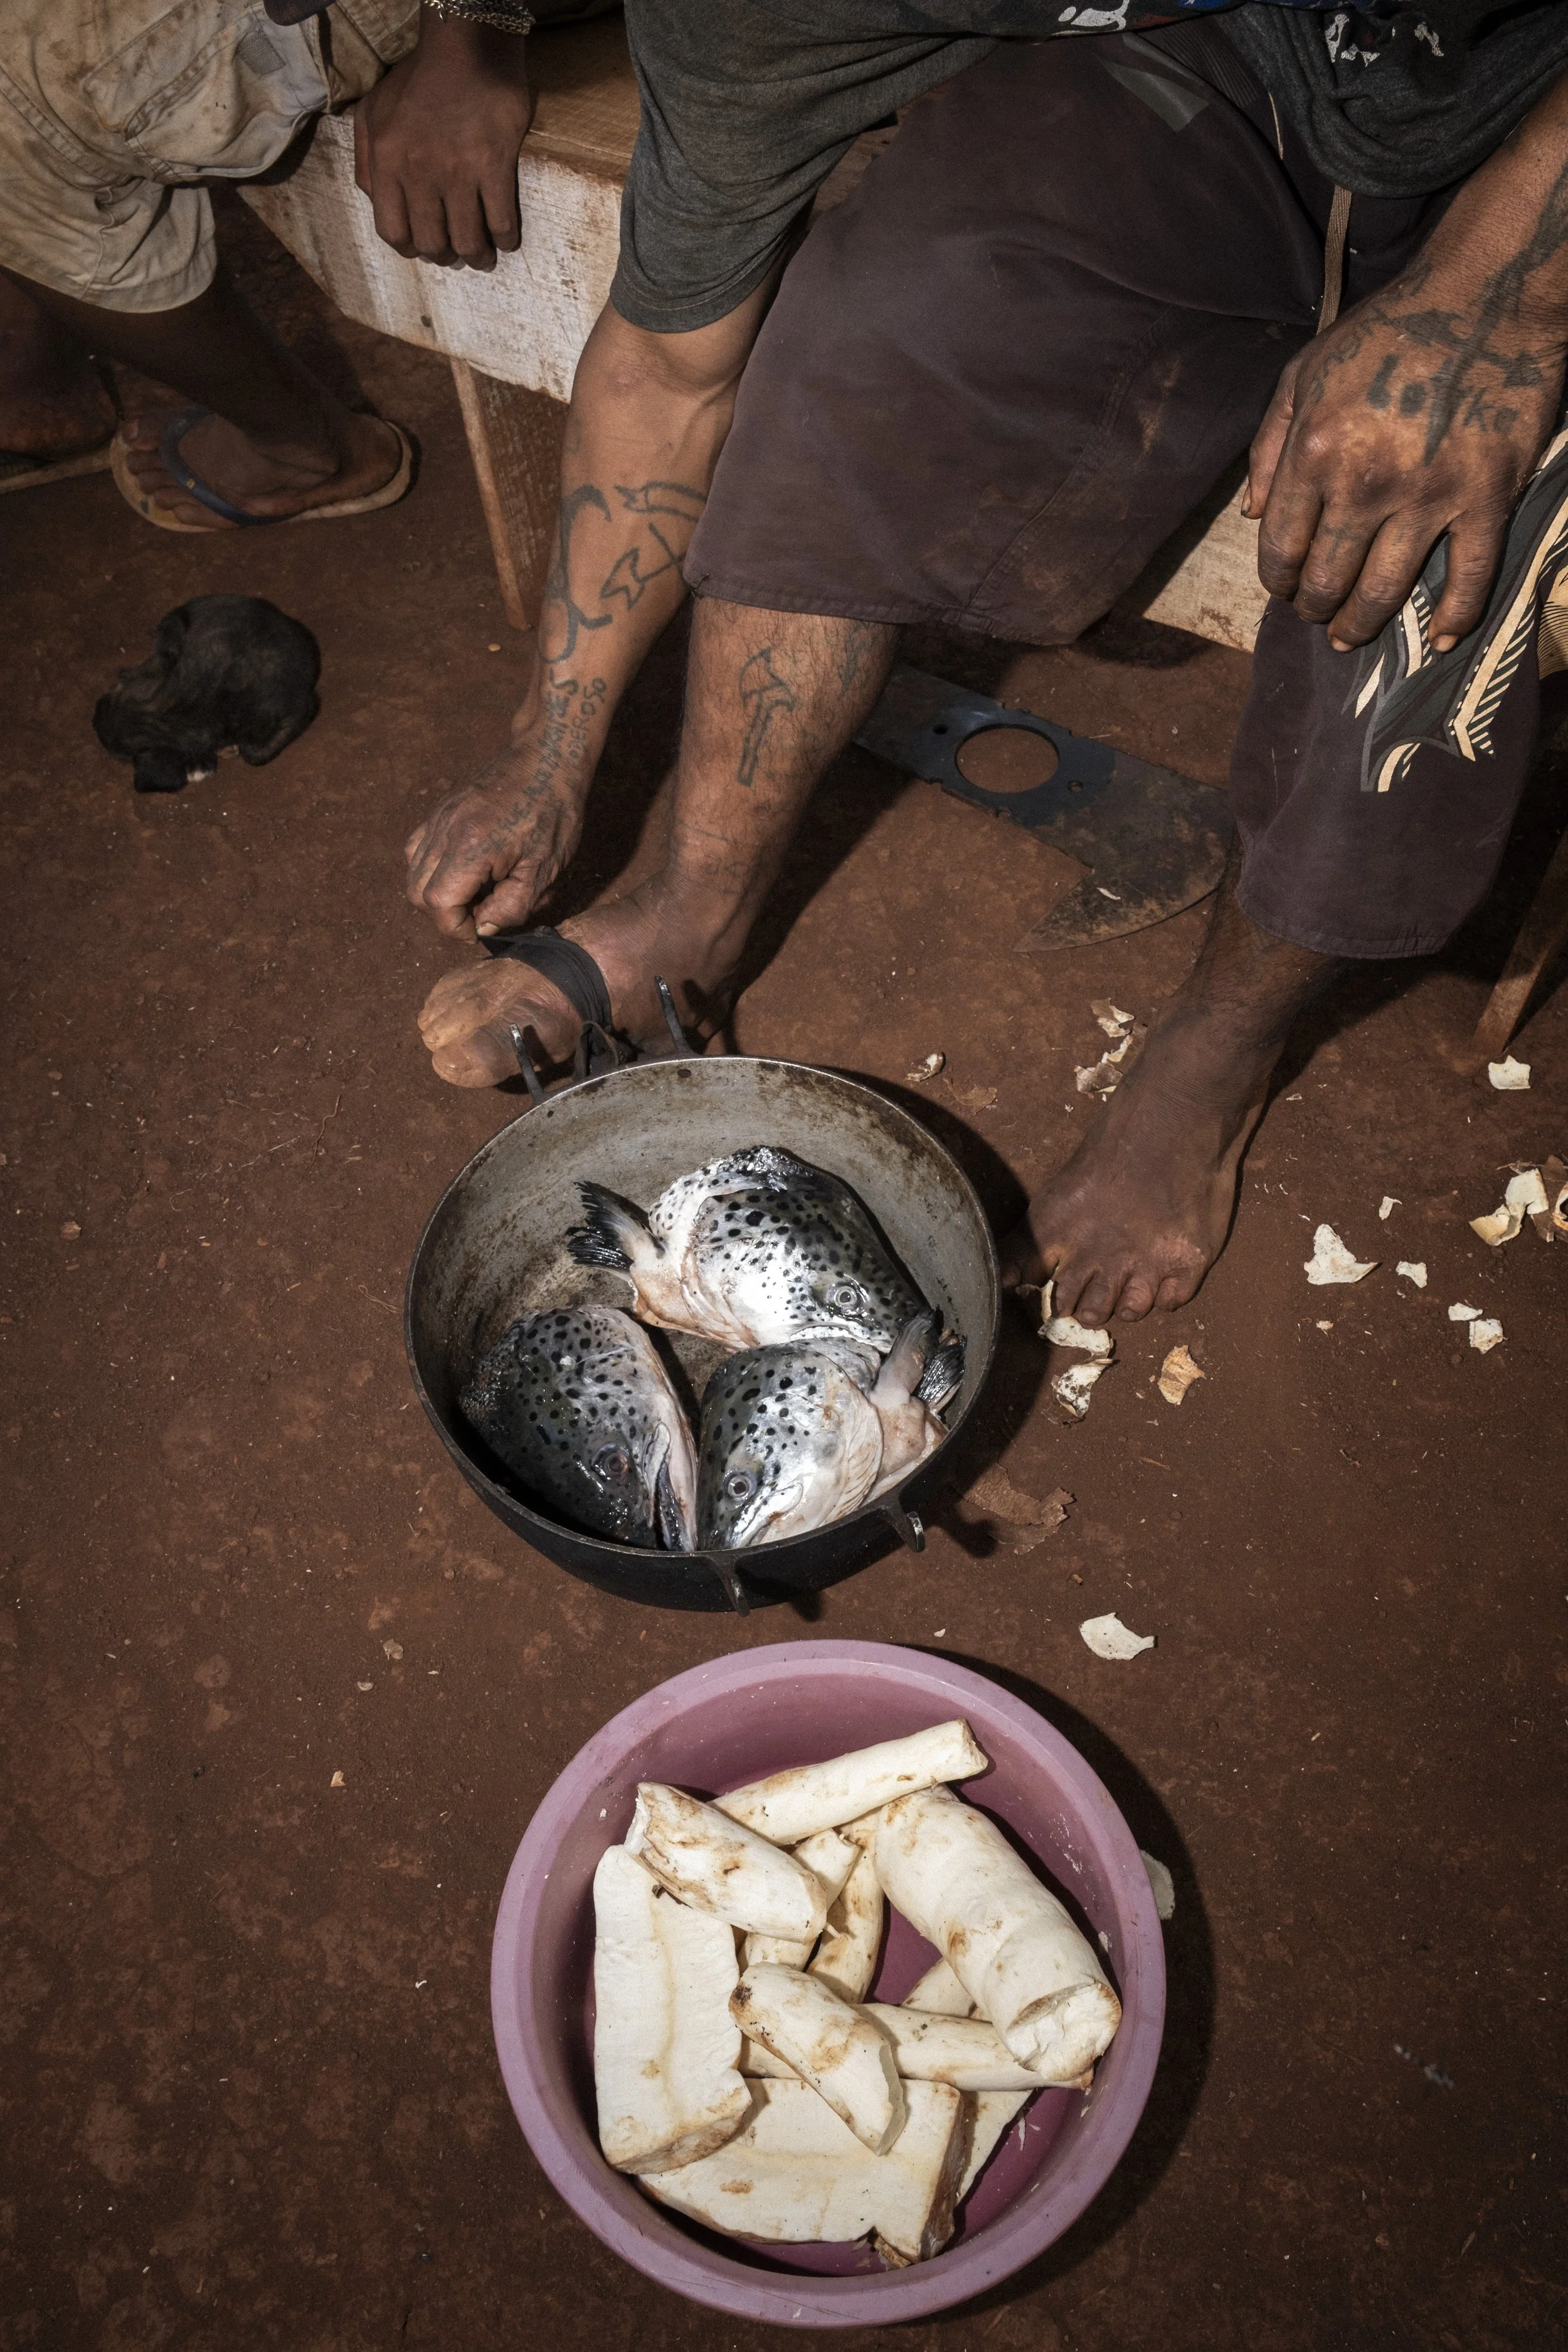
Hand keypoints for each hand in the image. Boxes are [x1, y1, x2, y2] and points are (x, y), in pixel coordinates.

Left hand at [354, 13, 532, 268]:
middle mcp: (419, 171)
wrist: (466, 44)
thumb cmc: (419, 78)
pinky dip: (505, 239)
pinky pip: (501, 222)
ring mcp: (458, 171)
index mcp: (387, 160)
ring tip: (484, 255)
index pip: (393, 231)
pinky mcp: (495, 165)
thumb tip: (376, 203)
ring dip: (477, 256)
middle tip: (458, 252)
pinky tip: (506, 238)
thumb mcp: (373, 112)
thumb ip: (366, 161)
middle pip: (431, 243)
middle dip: (445, 256)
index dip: (410, 249)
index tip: (425, 248)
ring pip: (467, 240)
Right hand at [404, 742, 584, 941]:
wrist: (547, 758)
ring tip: (474, 892)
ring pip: (413, 871)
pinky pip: (418, 848)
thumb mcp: (543, 869)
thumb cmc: (553, 813)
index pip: (438, 903)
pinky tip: (464, 869)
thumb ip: (511, 906)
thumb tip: (484, 928)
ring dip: (436, 893)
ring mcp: (438, 818)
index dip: (457, 927)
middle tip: (478, 913)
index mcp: (470, 847)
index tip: (480, 928)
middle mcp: (444, 831)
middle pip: (416, 892)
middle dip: (444, 914)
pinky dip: (432, 869)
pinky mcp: (440, 810)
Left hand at [1246, 264, 1566, 650]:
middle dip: (1314, 609)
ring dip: (1361, 624)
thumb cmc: (1389, 330)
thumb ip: (1269, 443)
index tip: (1283, 590)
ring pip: (1384, 592)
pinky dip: (1456, 618)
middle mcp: (1365, 483)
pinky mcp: (1486, 497)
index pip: (1281, 548)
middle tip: (1317, 613)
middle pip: (1327, 580)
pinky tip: (1442, 641)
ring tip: (1352, 634)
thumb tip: (1252, 513)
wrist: (1487, 294)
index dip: (1277, 582)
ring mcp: (1428, 496)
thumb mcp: (1306, 370)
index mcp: (1315, 451)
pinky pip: (1470, 577)